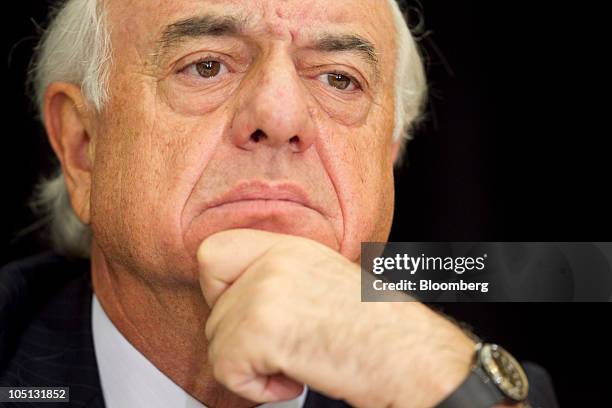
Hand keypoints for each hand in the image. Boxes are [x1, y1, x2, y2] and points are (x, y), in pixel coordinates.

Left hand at [198, 229, 476, 407]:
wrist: (411, 355)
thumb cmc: (378, 328)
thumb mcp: (322, 278)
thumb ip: (275, 275)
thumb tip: (232, 296)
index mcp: (287, 247)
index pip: (211, 253)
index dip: (218, 289)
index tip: (245, 311)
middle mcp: (273, 261)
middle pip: (214, 309)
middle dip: (241, 340)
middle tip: (284, 347)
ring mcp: (266, 292)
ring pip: (218, 344)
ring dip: (253, 367)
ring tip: (297, 362)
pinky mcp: (263, 329)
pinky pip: (226, 370)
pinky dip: (256, 389)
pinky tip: (295, 378)